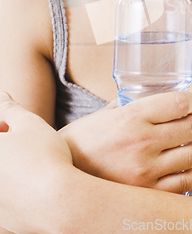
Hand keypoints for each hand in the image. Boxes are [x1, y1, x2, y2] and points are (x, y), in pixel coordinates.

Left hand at [0, 92, 72, 233]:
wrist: (60, 202)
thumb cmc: (45, 156)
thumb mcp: (30, 123)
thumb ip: (11, 109)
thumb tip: (2, 96)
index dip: (3, 126)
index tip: (14, 127)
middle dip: (5, 147)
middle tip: (23, 144)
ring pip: (2, 179)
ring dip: (8, 170)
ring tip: (31, 165)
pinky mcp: (2, 223)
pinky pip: (6, 203)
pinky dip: (16, 193)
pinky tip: (35, 187)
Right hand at [59, 91, 191, 193]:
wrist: (60, 176)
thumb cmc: (83, 140)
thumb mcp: (105, 114)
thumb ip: (130, 104)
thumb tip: (152, 94)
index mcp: (132, 117)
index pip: (180, 103)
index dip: (191, 101)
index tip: (191, 102)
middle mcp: (142, 142)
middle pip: (191, 127)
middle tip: (189, 122)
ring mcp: (145, 171)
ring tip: (187, 146)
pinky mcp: (147, 193)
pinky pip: (185, 183)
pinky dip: (190, 173)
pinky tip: (185, 167)